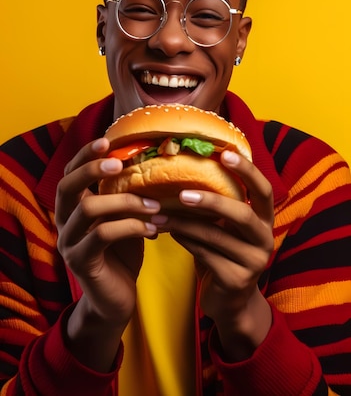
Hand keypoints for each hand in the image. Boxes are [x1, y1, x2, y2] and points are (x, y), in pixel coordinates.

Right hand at [55, 137, 160, 369]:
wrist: (116, 300)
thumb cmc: (122, 253)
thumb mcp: (123, 219)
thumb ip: (126, 195)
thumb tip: (155, 164)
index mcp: (73, 208)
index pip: (69, 174)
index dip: (84, 155)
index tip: (107, 141)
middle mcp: (64, 223)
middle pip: (66, 186)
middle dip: (91, 169)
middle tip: (120, 162)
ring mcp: (70, 243)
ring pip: (89, 209)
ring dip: (126, 201)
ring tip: (155, 205)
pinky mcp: (82, 262)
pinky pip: (103, 235)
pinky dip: (131, 226)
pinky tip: (153, 229)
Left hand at [151, 150, 273, 360]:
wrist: (231, 302)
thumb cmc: (225, 253)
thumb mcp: (228, 228)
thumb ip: (221, 205)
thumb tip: (187, 167)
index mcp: (264, 219)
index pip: (263, 190)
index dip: (247, 171)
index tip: (225, 153)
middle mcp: (264, 239)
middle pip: (241, 214)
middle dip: (210, 201)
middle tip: (181, 194)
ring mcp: (253, 262)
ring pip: (215, 236)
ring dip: (184, 223)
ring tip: (160, 213)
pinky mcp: (236, 280)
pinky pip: (205, 255)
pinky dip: (184, 241)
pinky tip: (168, 232)